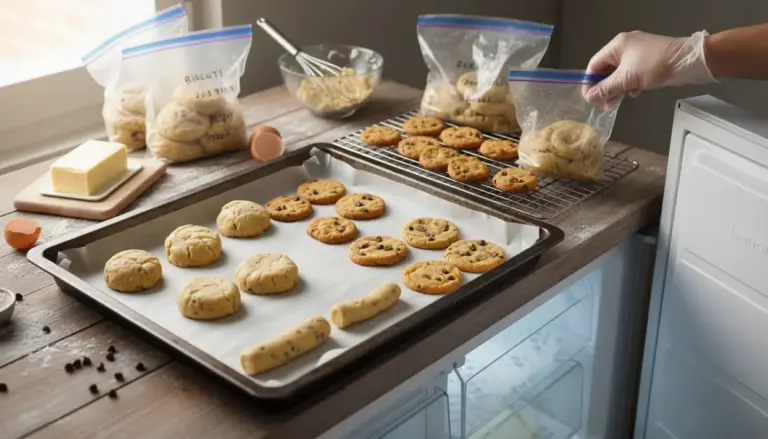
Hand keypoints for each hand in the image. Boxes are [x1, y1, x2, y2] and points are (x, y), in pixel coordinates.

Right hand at [583, 30, 716, 104]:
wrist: (689, 61)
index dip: (589, 82)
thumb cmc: (655, 66)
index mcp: (617, 45)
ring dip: (617, 88)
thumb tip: (589, 97)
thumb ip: (606, 89)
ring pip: (619, 74)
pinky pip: (632, 74)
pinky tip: (635, 93)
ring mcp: (638, 53)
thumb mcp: (627, 79)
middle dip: (604, 88)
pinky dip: (630, 84)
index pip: (594, 64)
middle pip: (606, 70)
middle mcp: (625, 46)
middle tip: (603, 104)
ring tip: (616, 103)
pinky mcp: (648, 61)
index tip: (589, 99)